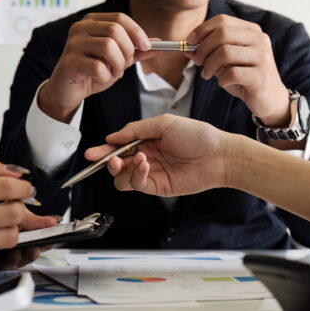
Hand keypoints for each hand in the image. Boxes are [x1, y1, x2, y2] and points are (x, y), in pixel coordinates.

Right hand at [40, 12, 157, 122]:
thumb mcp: (118, 60)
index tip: (146, 47)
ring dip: (118, 64)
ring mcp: (72, 44)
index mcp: (92, 22)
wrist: (68, 91)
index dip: (136, 32)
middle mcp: (80, 28)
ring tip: (114, 72)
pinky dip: (106, 76)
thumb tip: (158, 43)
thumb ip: (136, 51)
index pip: (120, 18)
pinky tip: (101, 79)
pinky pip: (98, 67)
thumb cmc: (92, 72)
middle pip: (115, 30)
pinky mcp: (69, 62)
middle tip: (125, 65)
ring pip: (107, 46)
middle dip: (127, 51)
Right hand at [84, 114, 235, 196]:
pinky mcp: (157, 187)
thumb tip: (111, 137)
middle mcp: (145, 157)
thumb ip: (135, 130)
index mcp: (145, 140)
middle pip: (116, 164)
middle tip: (109, 159)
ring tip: (139, 158)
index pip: (118, 146)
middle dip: (107, 162)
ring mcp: (150, 173)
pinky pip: (136, 185)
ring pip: (122, 178)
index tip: (91, 153)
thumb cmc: (196, 135)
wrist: (218, 155)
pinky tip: (146, 165)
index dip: (103, 150)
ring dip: (123, 169)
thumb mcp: (163, 123)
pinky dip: (136, 175)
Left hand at [186, 14, 290, 125]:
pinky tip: (223, 83)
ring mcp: (263, 57)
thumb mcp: (224, 63)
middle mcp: (259, 40)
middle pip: (223, 34)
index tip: (189, 41)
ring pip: (225, 52)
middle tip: (199, 61)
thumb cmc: (246, 79)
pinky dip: (222, 79)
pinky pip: (232, 73)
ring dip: (210, 65)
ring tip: (207, 74)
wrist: (269, 99)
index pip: (223, 20)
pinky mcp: (261, 76)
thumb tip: (186, 49)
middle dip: (203, 48)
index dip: (202, 29)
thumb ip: (208, 54)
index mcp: (251, 31)